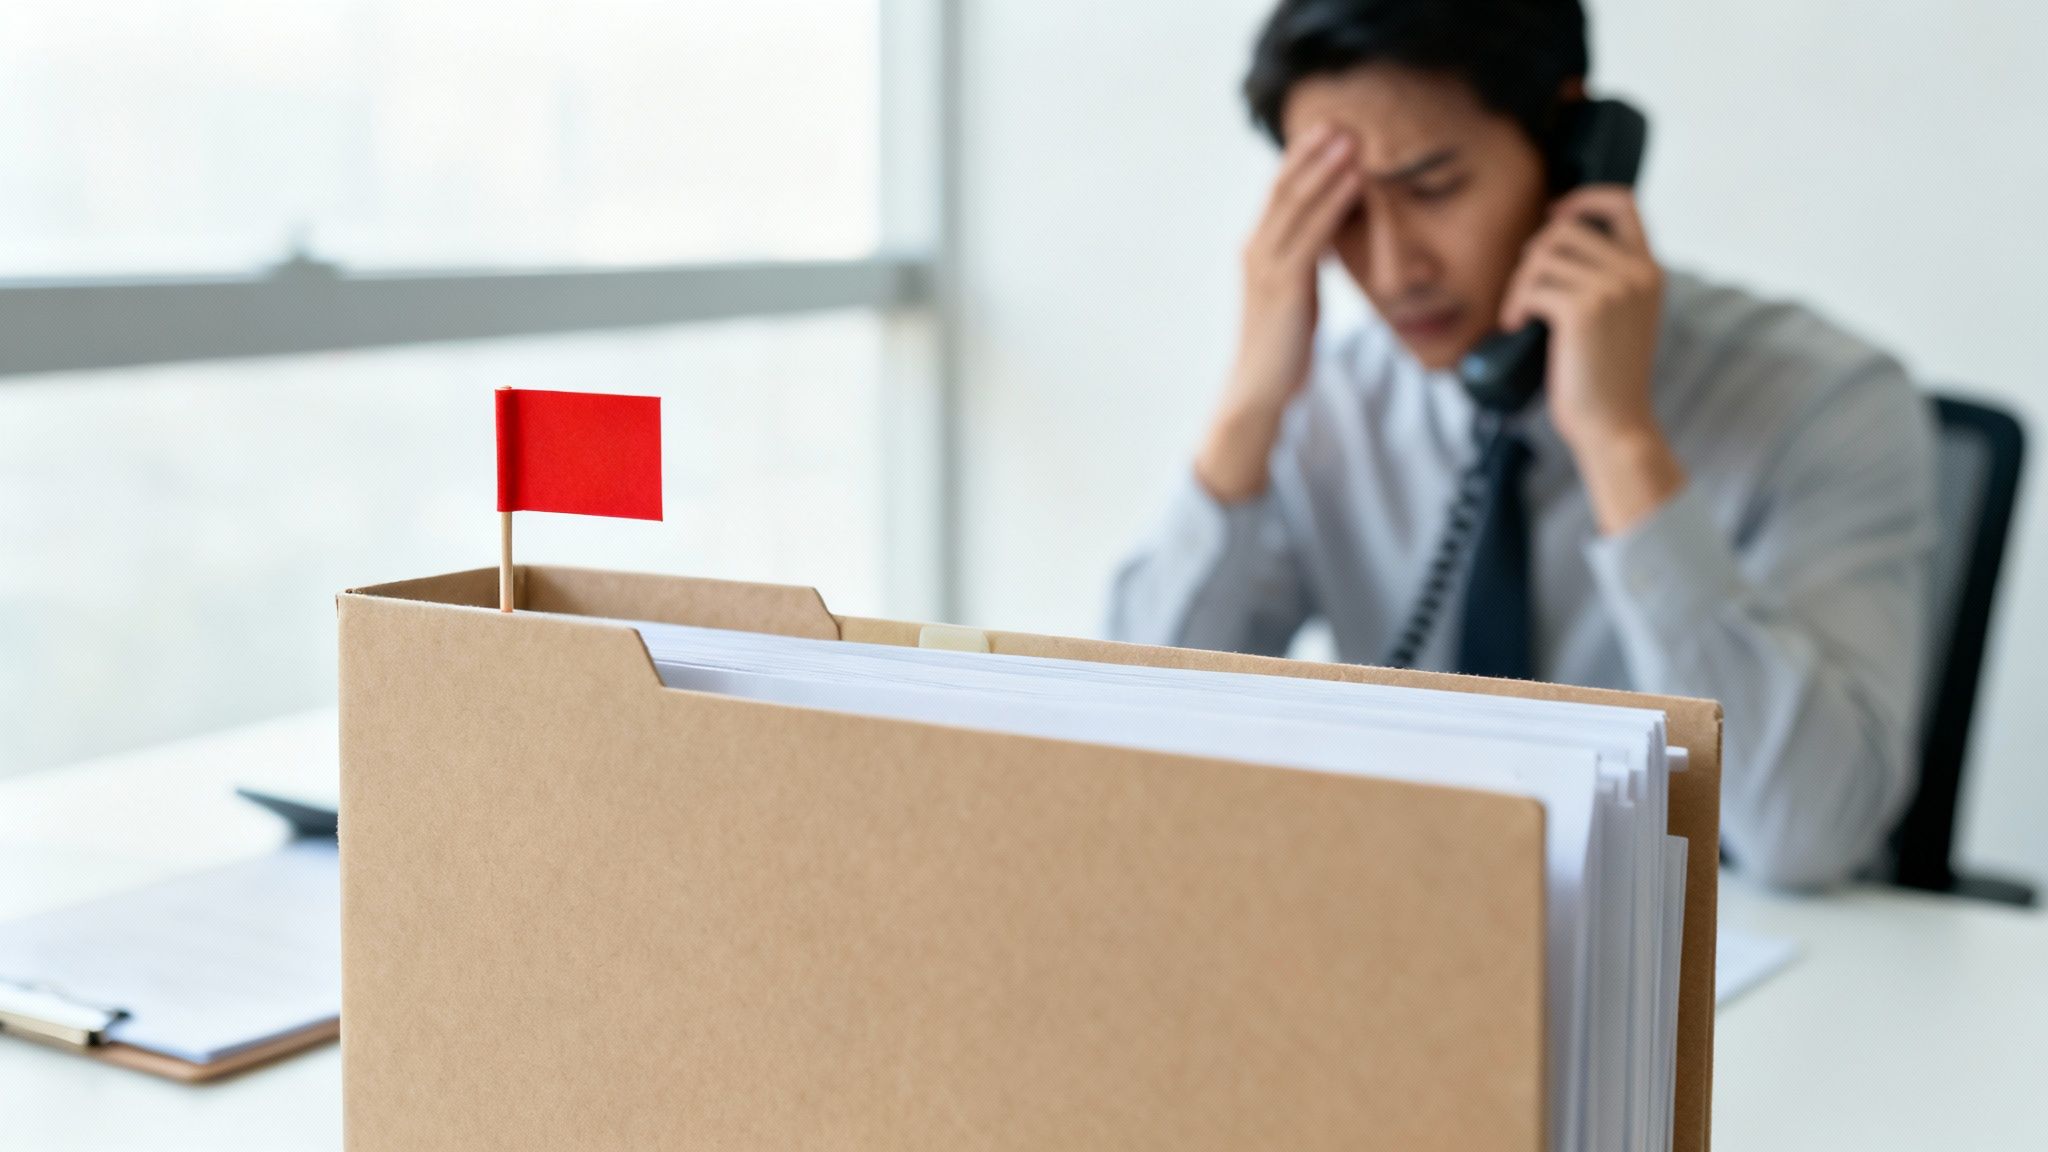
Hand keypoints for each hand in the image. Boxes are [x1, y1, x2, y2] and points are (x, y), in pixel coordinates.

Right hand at [1196, 124, 1359, 502]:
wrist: (1261, 392)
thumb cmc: (1283, 347)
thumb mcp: (1297, 293)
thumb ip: (1307, 259)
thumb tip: (1330, 231)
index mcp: (1258, 249)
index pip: (1279, 192)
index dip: (1302, 158)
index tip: (1329, 129)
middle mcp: (1256, 249)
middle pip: (1284, 187)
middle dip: (1313, 152)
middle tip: (1343, 118)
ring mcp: (1266, 266)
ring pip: (1297, 203)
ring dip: (1327, 167)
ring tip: (1354, 137)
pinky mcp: (1283, 284)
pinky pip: (1313, 233)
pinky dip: (1335, 202)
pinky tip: (1356, 180)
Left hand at [1500, 185, 1684, 532]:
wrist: (1614, 425)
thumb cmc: (1604, 379)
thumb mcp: (1617, 318)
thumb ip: (1602, 278)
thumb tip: (1553, 238)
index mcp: (1649, 271)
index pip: (1623, 203)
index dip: (1584, 198)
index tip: (1555, 214)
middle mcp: (1637, 273)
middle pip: (1566, 228)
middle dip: (1533, 256)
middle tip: (1525, 292)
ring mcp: (1614, 288)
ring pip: (1543, 255)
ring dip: (1519, 284)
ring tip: (1518, 314)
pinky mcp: (1585, 309)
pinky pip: (1533, 285)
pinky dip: (1516, 304)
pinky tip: (1514, 326)